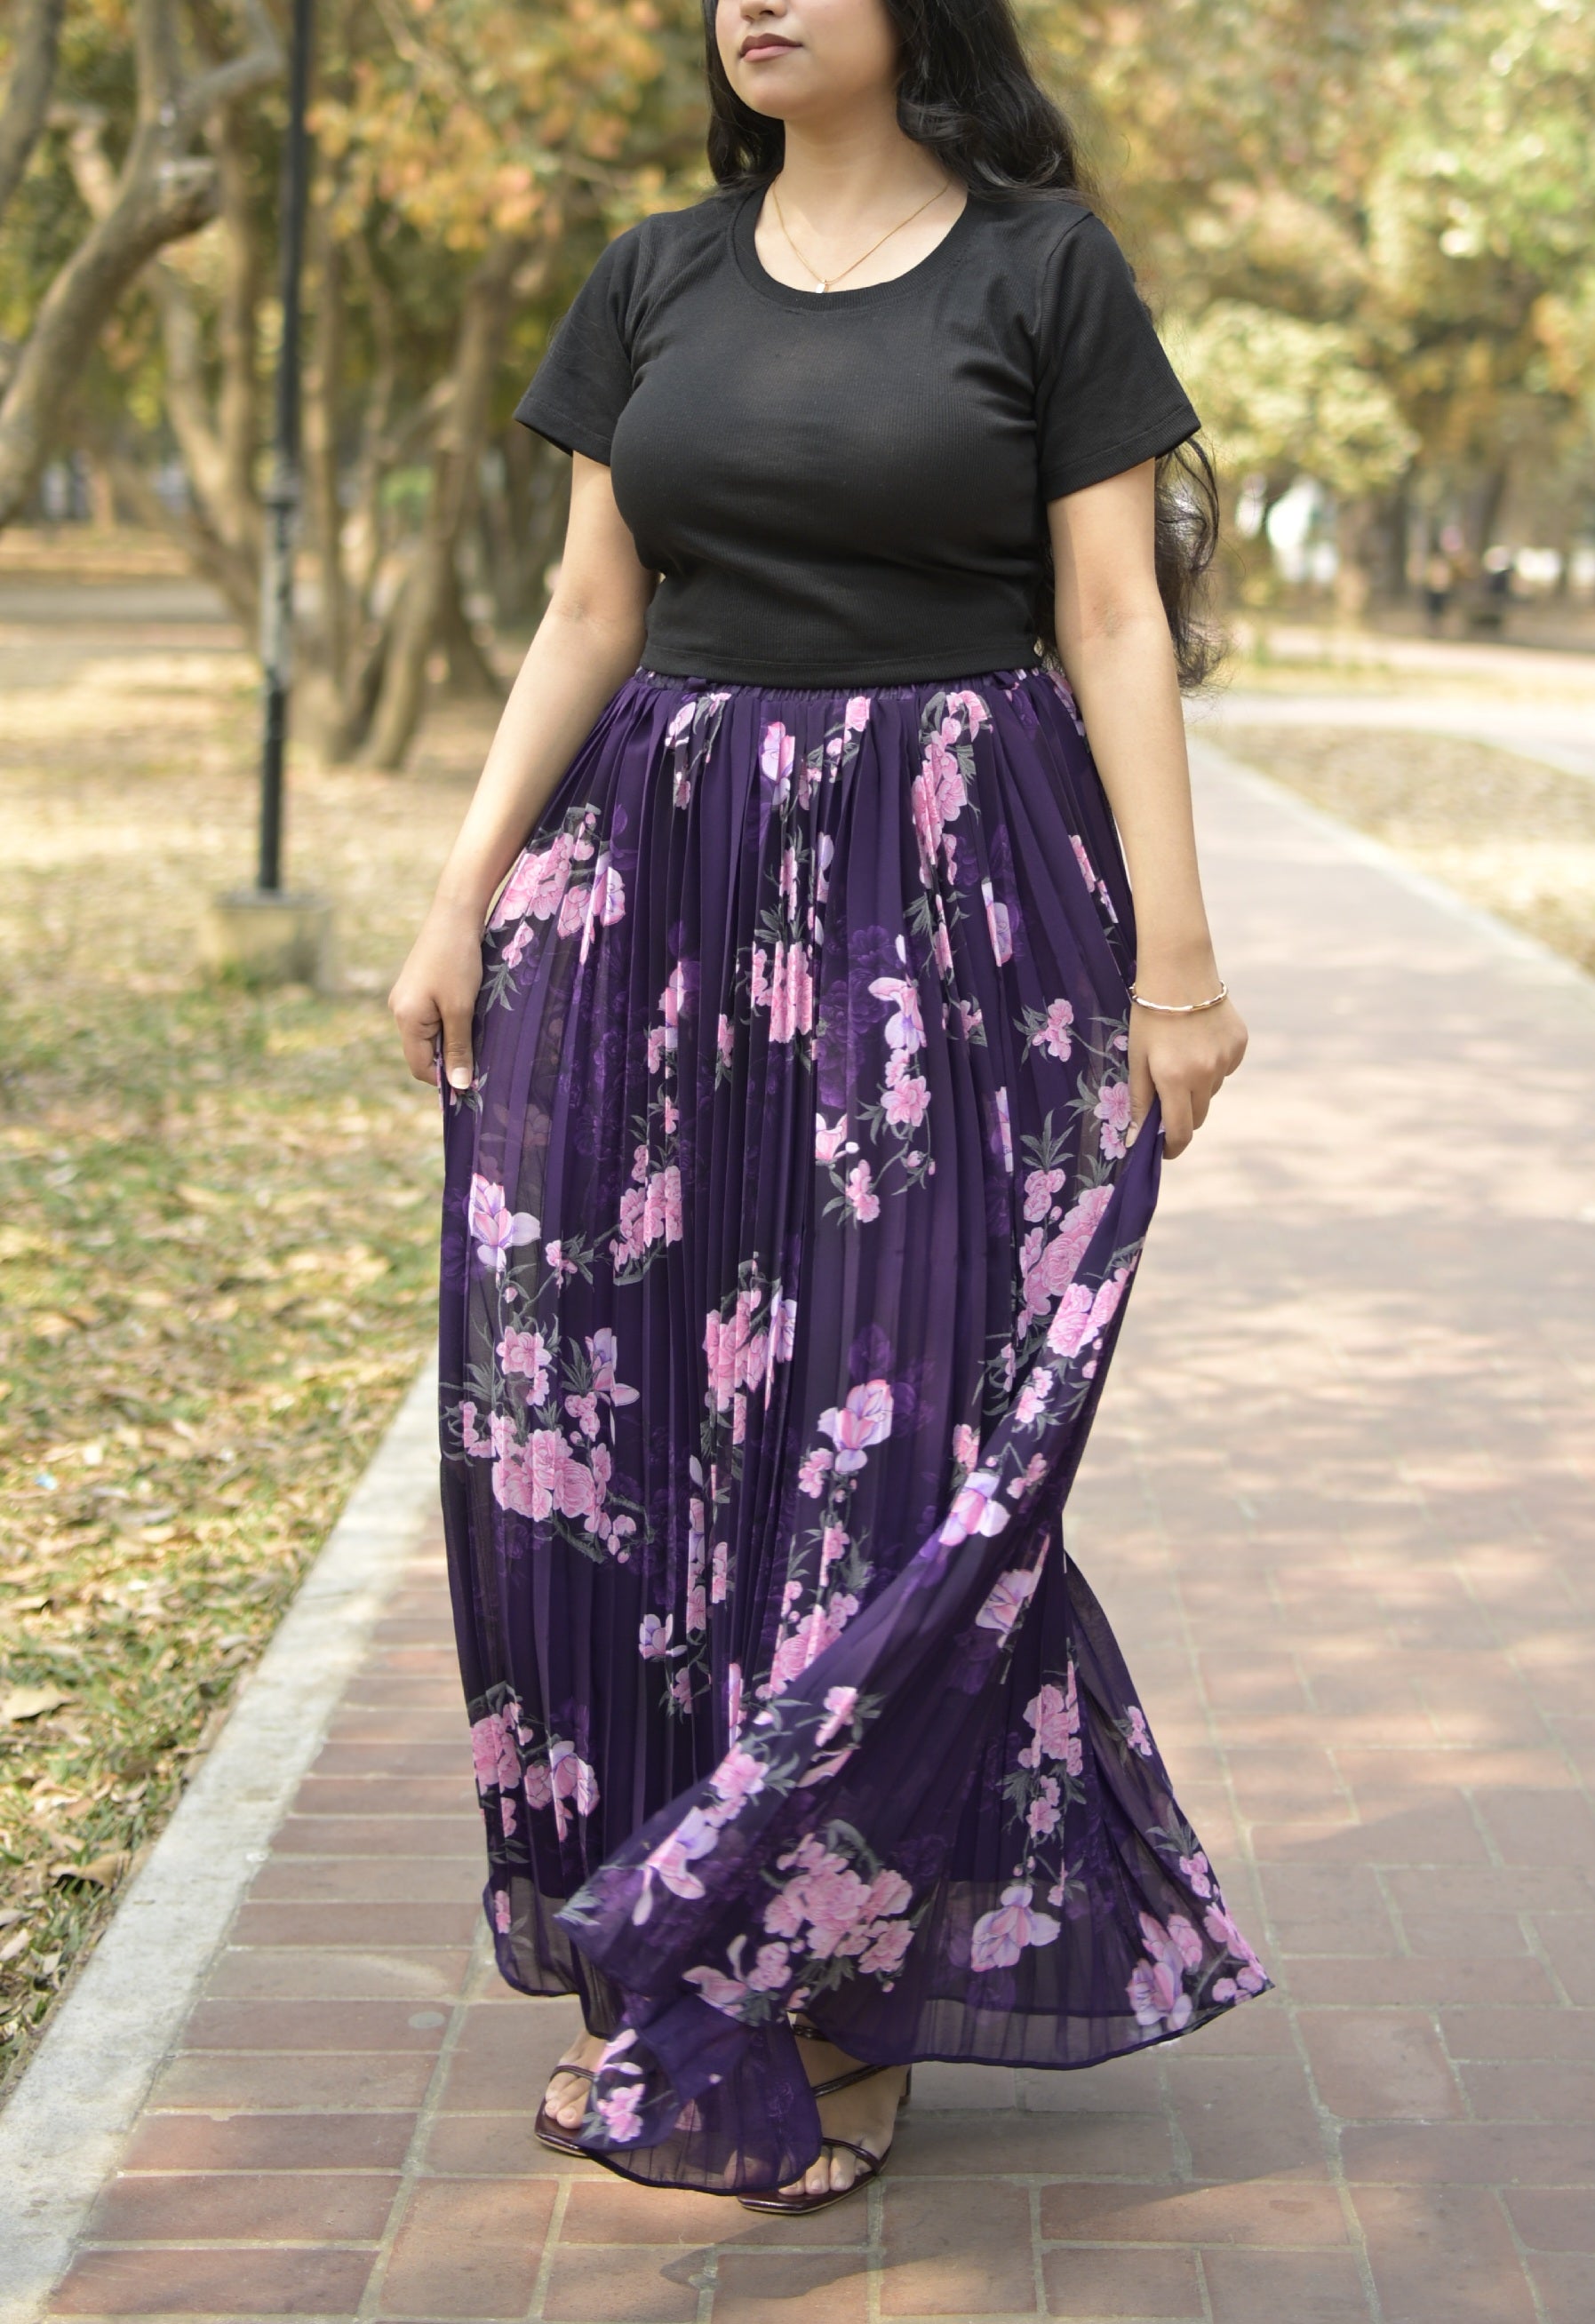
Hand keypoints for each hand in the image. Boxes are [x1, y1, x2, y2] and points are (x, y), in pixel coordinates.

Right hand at [388, 902, 483, 1090]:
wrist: (455, 914)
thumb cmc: (458, 961)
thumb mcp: (461, 1009)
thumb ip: (458, 1048)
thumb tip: (459, 1085)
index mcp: (405, 1018)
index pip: (419, 1066)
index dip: (445, 1078)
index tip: (474, 1080)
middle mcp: (399, 1010)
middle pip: (422, 1051)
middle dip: (449, 1058)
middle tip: (481, 1055)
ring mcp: (405, 997)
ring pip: (429, 1034)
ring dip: (452, 1039)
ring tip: (477, 1029)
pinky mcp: (416, 987)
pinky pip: (430, 1017)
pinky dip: (449, 1022)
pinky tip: (468, 1013)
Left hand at [1126, 993, 1246, 1160]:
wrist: (1180, 969)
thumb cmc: (1149, 1015)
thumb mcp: (1137, 1058)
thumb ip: (1140, 1101)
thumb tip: (1135, 1140)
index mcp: (1176, 1079)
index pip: (1181, 1131)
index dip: (1172, 1146)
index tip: (1163, 1150)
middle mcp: (1206, 1073)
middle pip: (1198, 1116)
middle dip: (1181, 1116)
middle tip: (1165, 1097)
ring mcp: (1227, 1058)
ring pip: (1212, 1092)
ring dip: (1197, 1088)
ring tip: (1181, 1057)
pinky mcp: (1240, 1044)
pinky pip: (1225, 1069)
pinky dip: (1212, 1066)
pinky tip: (1199, 1042)